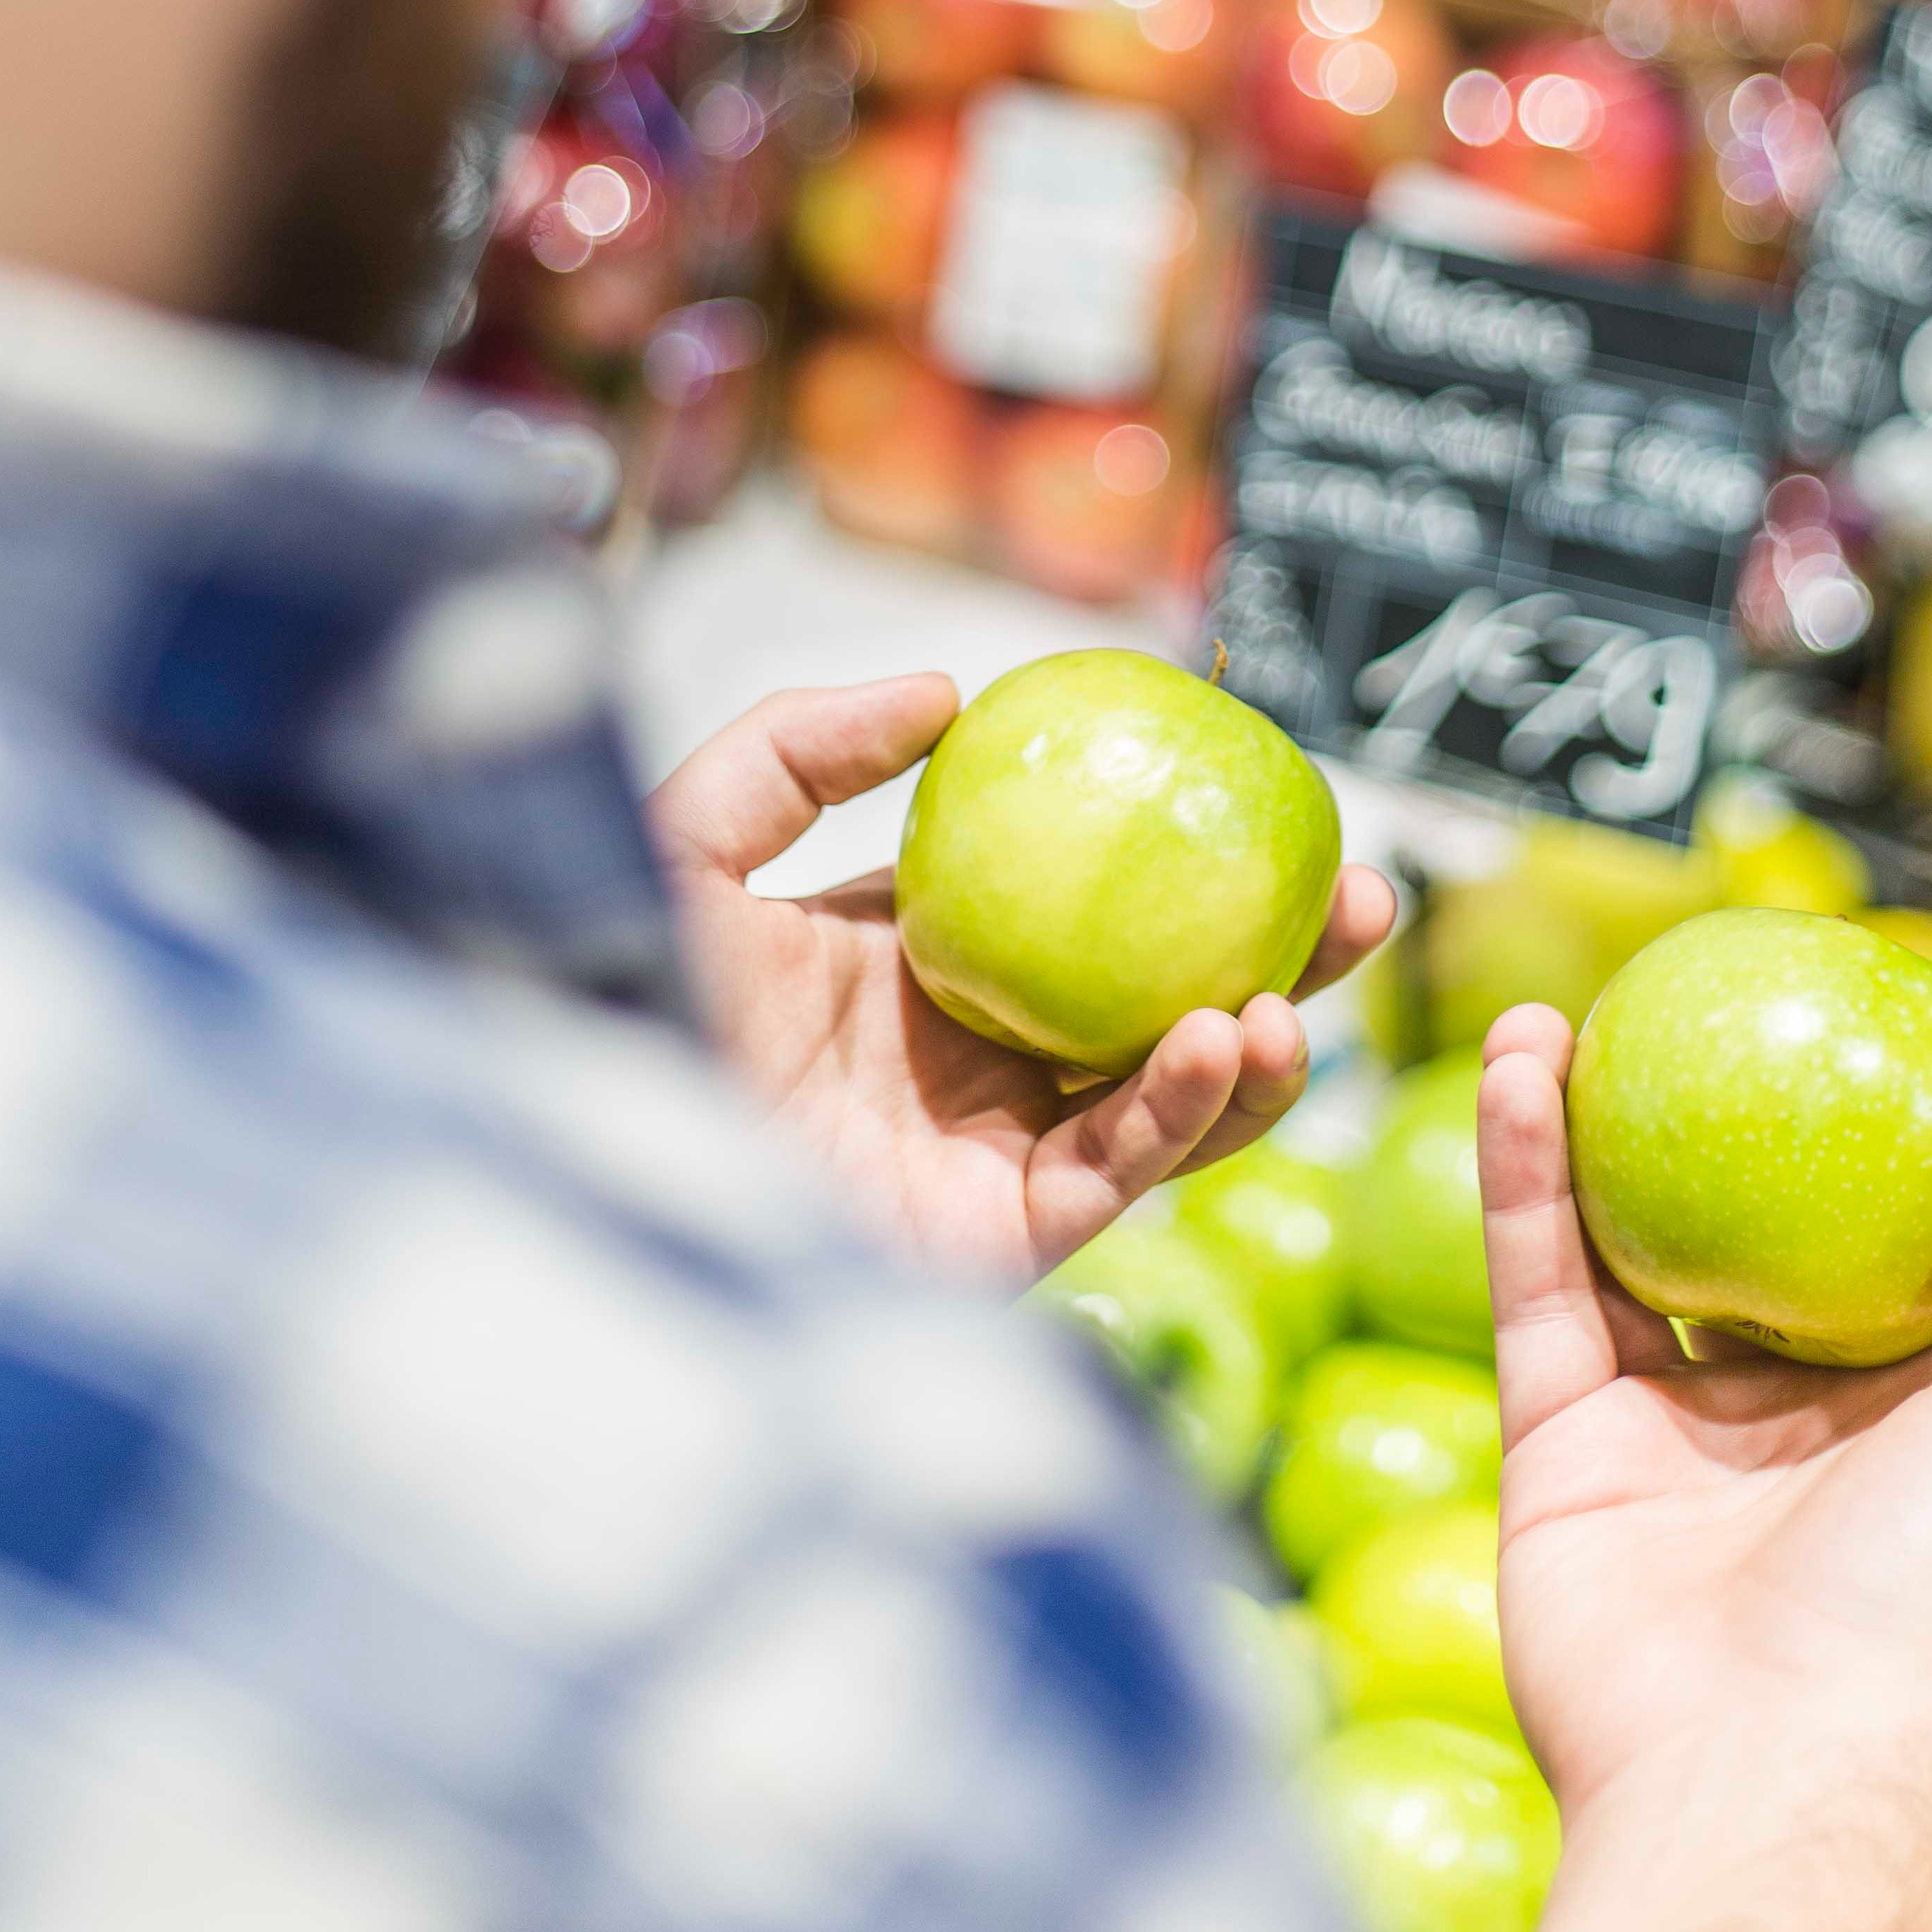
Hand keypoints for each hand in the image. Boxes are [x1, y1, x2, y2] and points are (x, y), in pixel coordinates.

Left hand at [651, 673, 1393, 1284]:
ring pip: (1165, 1101)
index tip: (1268, 797)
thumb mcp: (692, 836)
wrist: (570, 1148)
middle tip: (1362, 895)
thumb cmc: (601, 993)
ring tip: (1297, 987)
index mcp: (913, 968)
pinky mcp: (994, 1240)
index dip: (1180, 861)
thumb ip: (804, 748)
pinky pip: (1118, 1170)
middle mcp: (967, 1064)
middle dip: (1275, 958)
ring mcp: (987, 1154)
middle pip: (1158, 1002)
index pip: (1080, 906)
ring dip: (1255, 1048)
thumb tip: (948, 690)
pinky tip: (1220, 1039)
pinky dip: (1182, 1109)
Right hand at [1478, 1005, 1931, 1822]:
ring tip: (1557, 1015)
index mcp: (1914, 1406)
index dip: (1854, 1127)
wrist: (1770, 1760)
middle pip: (1734, 1230)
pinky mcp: (1557, 1445)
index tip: (1820, 1010)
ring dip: (1580, 1122)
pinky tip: (1521, 1073)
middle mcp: (1789, 1417)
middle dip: (1694, 1117)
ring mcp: (1665, 1432)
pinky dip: (1519, 1175)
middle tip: (1666, 1006)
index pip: (1883, 1238)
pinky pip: (1536, 1284)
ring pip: (1613, 1243)